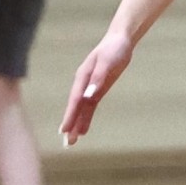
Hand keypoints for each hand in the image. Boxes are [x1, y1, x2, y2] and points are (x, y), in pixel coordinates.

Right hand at [59, 28, 133, 144]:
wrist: (120, 40)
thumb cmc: (114, 49)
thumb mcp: (108, 62)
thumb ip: (98, 79)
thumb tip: (88, 96)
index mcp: (83, 77)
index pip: (76, 100)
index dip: (71, 115)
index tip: (65, 130)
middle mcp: (84, 84)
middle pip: (76, 107)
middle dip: (71, 125)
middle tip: (68, 143)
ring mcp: (90, 87)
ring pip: (83, 109)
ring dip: (77, 124)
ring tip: (72, 140)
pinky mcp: (99, 88)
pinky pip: (91, 105)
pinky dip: (86, 116)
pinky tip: (82, 128)